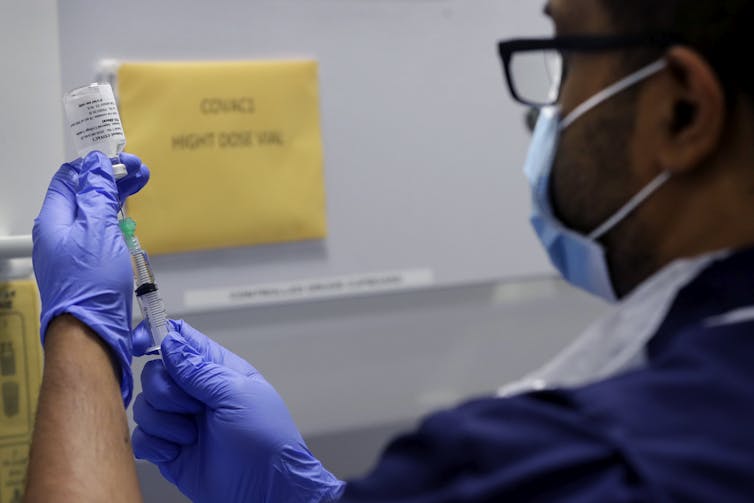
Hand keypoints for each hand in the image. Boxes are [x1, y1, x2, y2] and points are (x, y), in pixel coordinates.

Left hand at [32, 151, 149, 404]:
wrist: (92, 333)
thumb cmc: (91, 286)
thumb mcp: (98, 229)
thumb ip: (97, 194)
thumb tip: (96, 166)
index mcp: (54, 221)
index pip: (70, 178)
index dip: (96, 165)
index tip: (123, 162)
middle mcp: (60, 235)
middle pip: (84, 196)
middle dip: (112, 182)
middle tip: (139, 174)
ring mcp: (73, 253)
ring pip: (95, 216)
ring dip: (117, 202)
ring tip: (137, 196)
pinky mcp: (88, 269)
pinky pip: (101, 238)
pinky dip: (116, 227)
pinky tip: (129, 229)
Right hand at [132, 320, 344, 502]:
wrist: (265, 489)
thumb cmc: (267, 440)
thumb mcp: (237, 395)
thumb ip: (199, 369)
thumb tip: (170, 342)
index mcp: (217, 371)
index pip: (181, 340)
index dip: (157, 335)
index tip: (141, 343)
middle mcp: (197, 393)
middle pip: (154, 374)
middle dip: (166, 393)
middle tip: (191, 409)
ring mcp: (182, 421)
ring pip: (145, 406)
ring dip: (164, 422)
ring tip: (192, 436)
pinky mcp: (170, 449)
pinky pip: (142, 437)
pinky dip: (155, 445)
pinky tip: (178, 451)